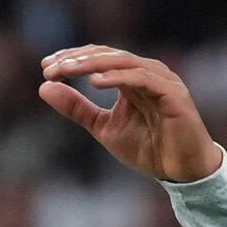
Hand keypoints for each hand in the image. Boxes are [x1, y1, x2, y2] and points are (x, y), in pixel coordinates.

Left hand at [38, 46, 222, 183]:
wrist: (182, 172)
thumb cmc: (149, 148)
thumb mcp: (103, 127)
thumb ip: (77, 108)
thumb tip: (43, 87)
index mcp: (131, 77)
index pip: (98, 57)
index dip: (72, 59)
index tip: (45, 67)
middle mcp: (146, 72)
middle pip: (107, 54)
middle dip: (77, 60)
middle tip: (51, 68)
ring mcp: (161, 80)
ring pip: (123, 61)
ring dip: (92, 64)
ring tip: (67, 71)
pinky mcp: (172, 94)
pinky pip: (142, 78)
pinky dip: (118, 77)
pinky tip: (95, 82)